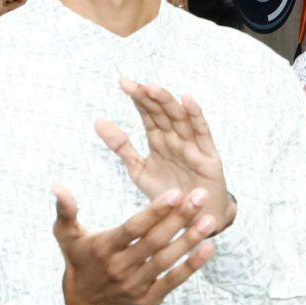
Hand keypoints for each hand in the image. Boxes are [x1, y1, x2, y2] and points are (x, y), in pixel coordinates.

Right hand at [51, 184, 216, 304]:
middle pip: (154, 242)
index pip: (132, 229)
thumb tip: (57, 185)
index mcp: (103, 249)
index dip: (155, 212)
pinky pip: (173, 281)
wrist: (83, 302)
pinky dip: (192, 266)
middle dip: (179, 218)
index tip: (175, 194)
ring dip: (190, 240)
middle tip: (200, 197)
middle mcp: (120, 268)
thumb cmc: (78, 258)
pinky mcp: (148, 299)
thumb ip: (66, 209)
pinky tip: (208, 248)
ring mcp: (135, 286)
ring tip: (209, 220)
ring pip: (166, 260)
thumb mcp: (66, 234)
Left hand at [100, 78, 236, 234]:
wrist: (193, 222)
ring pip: (179, 118)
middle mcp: (176, 139)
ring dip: (167, 102)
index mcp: (160, 140)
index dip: (137, 98)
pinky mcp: (209, 158)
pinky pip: (202, 134)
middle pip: (161, 112)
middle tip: (130, 83)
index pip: (148, 113)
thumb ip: (121, 146)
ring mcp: (193, 146)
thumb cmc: (168, 195)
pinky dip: (196, 116)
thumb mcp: (138, 170)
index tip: (122, 82)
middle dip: (146, 96)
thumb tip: (97, 120)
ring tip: (151, 87)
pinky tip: (188, 100)